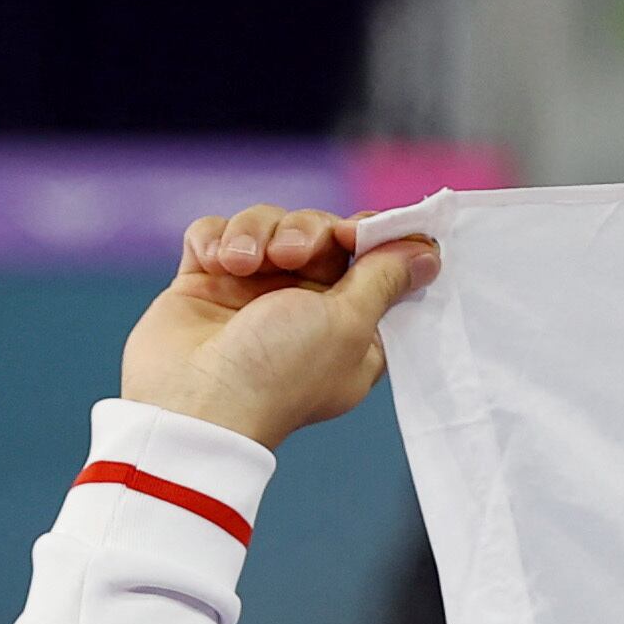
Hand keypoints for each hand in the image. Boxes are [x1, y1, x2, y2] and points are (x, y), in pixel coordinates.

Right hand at [122, 206, 439, 449]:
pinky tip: (214, 263)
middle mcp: (305, 305)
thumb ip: (384, 280)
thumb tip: (428, 253)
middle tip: (290, 256)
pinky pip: (214, 233)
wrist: (195, 400)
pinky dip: (215, 239)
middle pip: (316, 230)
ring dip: (254, 233)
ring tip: (241, 266)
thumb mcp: (349, 324)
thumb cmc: (281, 372)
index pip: (371, 259)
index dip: (367, 235)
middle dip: (304, 232)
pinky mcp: (205, 281)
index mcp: (352, 323)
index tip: (354, 234)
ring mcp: (252, 292)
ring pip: (264, 223)